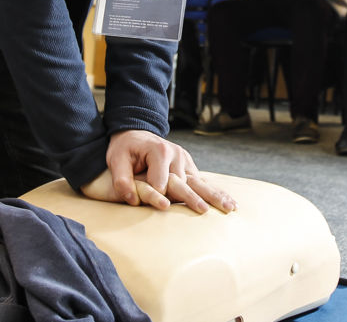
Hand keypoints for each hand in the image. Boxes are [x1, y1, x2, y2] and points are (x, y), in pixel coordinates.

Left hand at [83, 129, 235, 213]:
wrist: (135, 134)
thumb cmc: (124, 149)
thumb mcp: (116, 159)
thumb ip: (121, 179)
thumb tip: (132, 200)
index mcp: (159, 151)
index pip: (160, 181)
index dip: (157, 196)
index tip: (160, 208)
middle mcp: (176, 154)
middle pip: (186, 181)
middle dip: (195, 197)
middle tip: (204, 211)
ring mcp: (185, 160)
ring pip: (200, 182)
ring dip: (215, 195)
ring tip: (229, 207)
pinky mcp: (189, 166)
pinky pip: (202, 181)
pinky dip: (216, 192)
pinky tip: (230, 202)